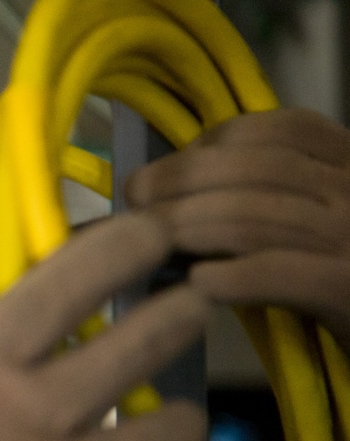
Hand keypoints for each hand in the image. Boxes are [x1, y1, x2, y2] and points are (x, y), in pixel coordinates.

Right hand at [0, 214, 208, 440]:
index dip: (21, 272)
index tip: (50, 266)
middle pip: (60, 286)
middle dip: (117, 246)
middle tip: (152, 232)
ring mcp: (26, 426)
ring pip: (117, 352)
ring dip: (164, 323)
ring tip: (190, 305)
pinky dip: (172, 431)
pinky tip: (186, 421)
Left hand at [126, 108, 349, 352]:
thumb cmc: (341, 275)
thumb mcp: (317, 219)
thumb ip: (266, 196)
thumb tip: (169, 194)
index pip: (277, 131)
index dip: (207, 146)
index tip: (162, 174)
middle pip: (256, 168)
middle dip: (181, 182)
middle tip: (135, 205)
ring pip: (256, 218)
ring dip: (190, 227)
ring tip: (148, 244)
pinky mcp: (347, 287)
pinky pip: (278, 273)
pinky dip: (230, 275)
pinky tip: (198, 283)